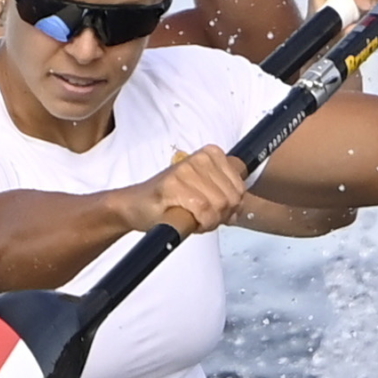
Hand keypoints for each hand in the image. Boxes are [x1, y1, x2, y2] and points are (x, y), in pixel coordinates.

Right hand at [117, 145, 247, 236]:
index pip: (240, 187)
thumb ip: (226, 194)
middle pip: (232, 197)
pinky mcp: (174, 184)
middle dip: (220, 216)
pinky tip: (186, 219)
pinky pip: (204, 211)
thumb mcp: (204, 191)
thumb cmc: (169, 201)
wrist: (136, 206)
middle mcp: (200, 158)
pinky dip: (200, 223)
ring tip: (192, 217)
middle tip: (201, 217)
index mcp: (211, 154)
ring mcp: (187, 170)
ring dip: (209, 221)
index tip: (214, 210)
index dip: (231, 207)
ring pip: (220, 205)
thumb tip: (241, 208)